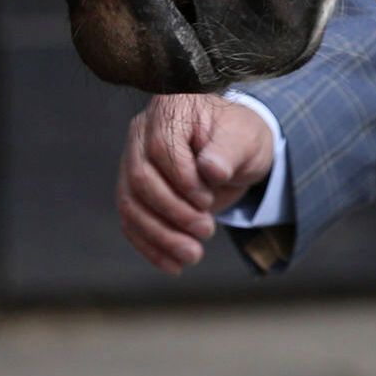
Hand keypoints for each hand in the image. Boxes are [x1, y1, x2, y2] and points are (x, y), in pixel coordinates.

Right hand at [118, 94, 276, 270]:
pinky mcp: (133, 191)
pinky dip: (150, 246)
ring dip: (160, 236)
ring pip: (131, 205)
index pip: (162, 149)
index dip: (183, 181)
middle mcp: (141, 132)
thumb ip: (227, 152)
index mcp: (169, 110)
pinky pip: (131, 221)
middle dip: (173, 212)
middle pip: (140, 179)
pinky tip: (173, 265)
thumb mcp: (245, 139)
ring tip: (193, 256)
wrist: (234, 151)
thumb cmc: (239, 138)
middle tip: (207, 231)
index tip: (209, 199)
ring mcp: (132, 162)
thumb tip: (211, 170)